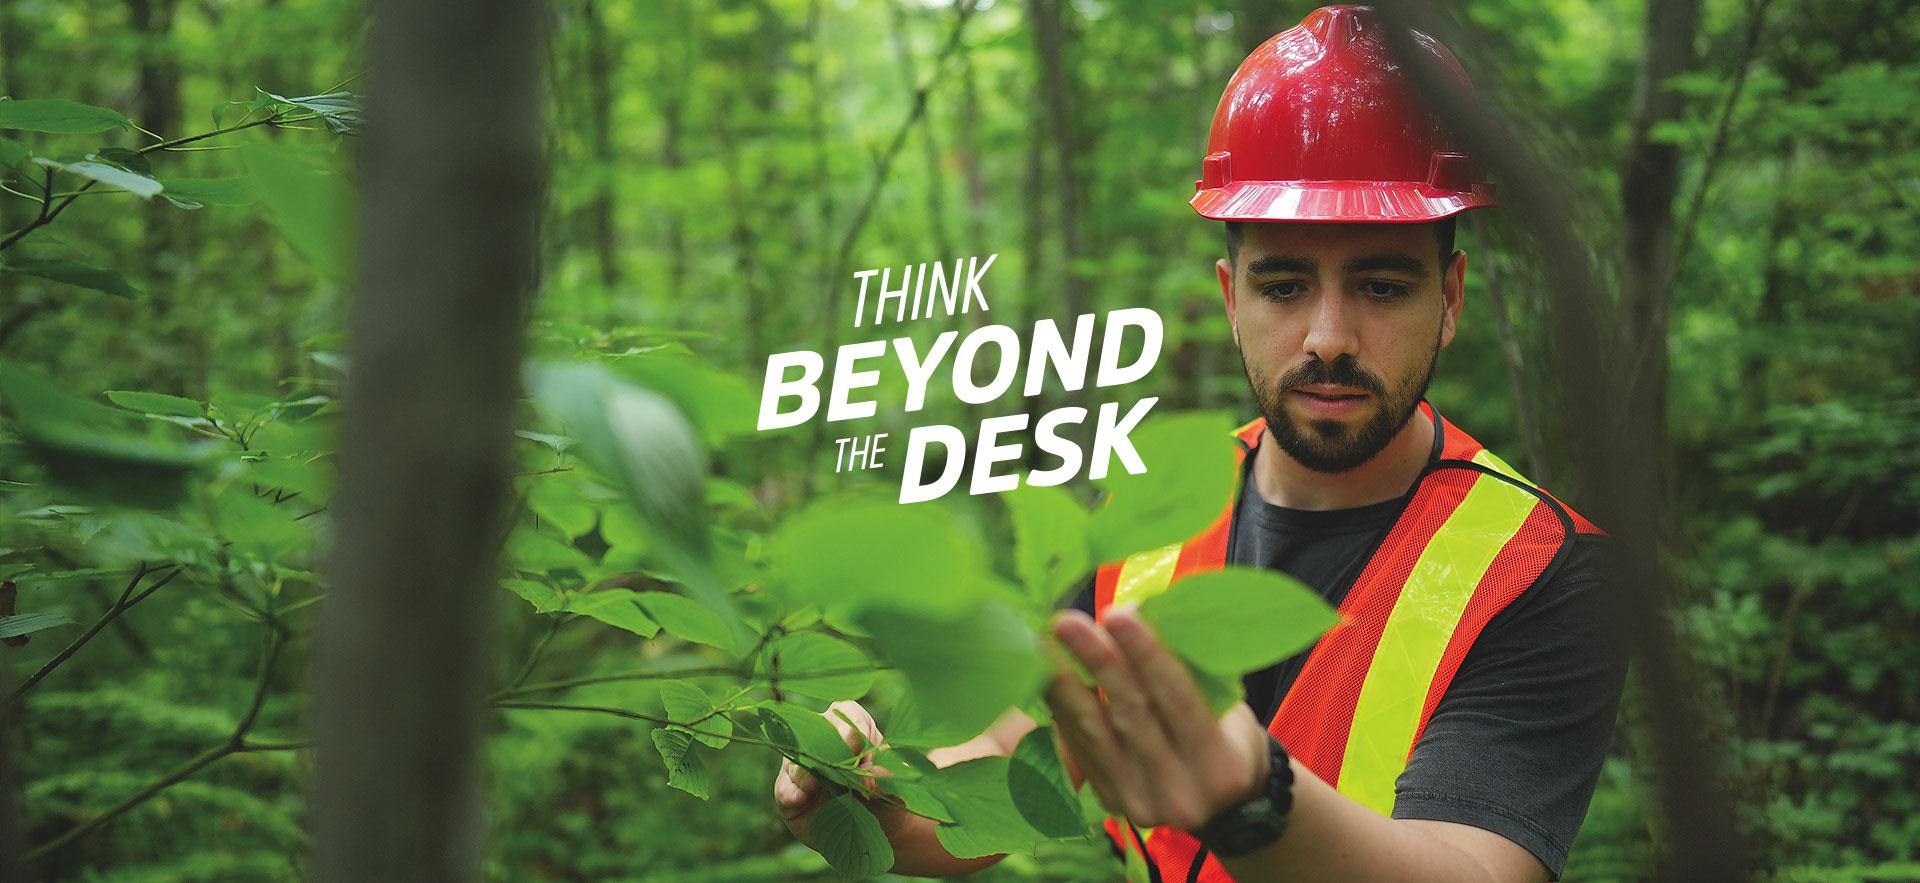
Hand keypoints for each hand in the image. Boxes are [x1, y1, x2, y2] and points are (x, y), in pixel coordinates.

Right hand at [772, 699, 889, 844]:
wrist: (872, 830)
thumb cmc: (885, 800)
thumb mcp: (892, 790)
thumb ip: (885, 781)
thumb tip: (875, 775)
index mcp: (855, 731)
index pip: (849, 715)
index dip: (852, 727)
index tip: (856, 746)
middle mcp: (824, 742)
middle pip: (816, 732)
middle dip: (823, 750)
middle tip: (834, 770)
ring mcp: (803, 766)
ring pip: (797, 759)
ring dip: (804, 772)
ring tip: (812, 786)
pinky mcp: (789, 791)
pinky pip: (784, 787)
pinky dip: (790, 792)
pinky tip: (797, 799)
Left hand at [1044, 606, 1271, 831]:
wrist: (1223, 805)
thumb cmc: (1226, 738)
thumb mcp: (1226, 704)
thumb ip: (1185, 667)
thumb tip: (1128, 611)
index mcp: (1220, 765)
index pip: (1178, 699)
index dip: (1145, 654)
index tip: (1116, 614)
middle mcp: (1179, 792)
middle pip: (1130, 715)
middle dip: (1096, 661)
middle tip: (1066, 621)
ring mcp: (1140, 803)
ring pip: (1094, 733)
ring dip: (1064, 682)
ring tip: (1042, 642)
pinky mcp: (1109, 801)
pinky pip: (1079, 747)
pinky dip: (1061, 707)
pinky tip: (1044, 674)